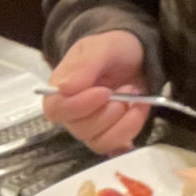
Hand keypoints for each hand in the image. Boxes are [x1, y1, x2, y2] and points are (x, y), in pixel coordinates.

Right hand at [42, 32, 149, 154]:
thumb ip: (84, 65)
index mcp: (60, 90)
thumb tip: (64, 88)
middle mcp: (71, 114)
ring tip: (138, 99)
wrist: (137, 56)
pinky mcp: (110, 136)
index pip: (56, 109)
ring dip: (124, 122)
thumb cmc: (115, 49)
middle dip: (109, 112)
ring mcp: (91, 128)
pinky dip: (129, 133)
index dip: (79, 106)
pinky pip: (115, 147)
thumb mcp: (103, 47)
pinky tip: (137, 116)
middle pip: (80, 129)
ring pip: (99, 142)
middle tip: (129, 89)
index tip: (105, 92)